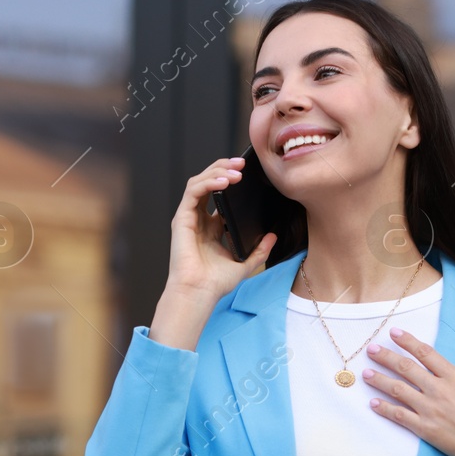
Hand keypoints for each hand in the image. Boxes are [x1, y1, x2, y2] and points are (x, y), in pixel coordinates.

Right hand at [166, 156, 276, 301]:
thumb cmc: (215, 283)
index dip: (232, 180)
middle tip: (243, 162)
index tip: (250, 174)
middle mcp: (198, 218)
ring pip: (200, 181)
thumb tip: (273, 235)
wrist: (199, 293)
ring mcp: (188, 217)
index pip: (220, 194)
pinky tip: (224, 181)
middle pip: (209, 182)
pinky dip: (209, 182)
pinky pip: (194, 191)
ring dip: (218, 171)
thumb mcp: (245, 263)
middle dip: (225, 168)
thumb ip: (259, 250)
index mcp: (211, 227)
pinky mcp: (181, 218)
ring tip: (236, 170)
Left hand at [362, 330, 454, 455]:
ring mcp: (430, 410)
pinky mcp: (425, 429)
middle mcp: (439, 390)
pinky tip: (373, 403)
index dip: (408, 342)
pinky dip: (385, 409)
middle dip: (386, 357)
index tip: (394, 333)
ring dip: (380, 380)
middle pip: (406, 368)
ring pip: (398, 390)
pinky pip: (400, 416)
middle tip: (371, 350)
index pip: (426, 354)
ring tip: (365, 374)